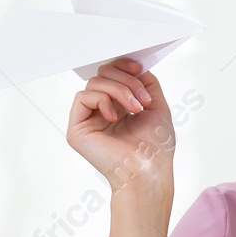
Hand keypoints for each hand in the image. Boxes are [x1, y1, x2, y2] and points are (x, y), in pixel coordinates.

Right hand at [66, 58, 174, 188]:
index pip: (113, 73)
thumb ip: (146, 82)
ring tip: (135, 109)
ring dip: (119, 90)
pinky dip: (101, 100)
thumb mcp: (157, 106)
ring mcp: (89, 120)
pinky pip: (82, 97)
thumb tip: (136, 66)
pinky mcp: (77, 129)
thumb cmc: (155, 148)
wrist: (149, 170)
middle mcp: (102, 111)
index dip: (123, 65)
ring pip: (94, 83)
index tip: (139, 69)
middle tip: (142, 99)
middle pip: (103, 74)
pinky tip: (114, 116)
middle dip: (125, 80)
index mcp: (119, 106)